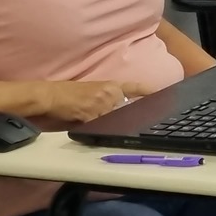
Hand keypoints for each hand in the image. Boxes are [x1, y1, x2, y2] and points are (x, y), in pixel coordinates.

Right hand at [38, 80, 152, 123]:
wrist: (51, 96)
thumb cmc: (70, 94)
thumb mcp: (94, 90)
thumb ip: (111, 98)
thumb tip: (124, 108)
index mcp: (112, 85)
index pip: (136, 88)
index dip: (150, 93)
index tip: (164, 96)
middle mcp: (111, 93)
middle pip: (128, 109)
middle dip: (129, 117)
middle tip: (130, 121)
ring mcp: (103, 104)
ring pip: (116, 119)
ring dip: (113, 125)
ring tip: (101, 123)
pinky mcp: (93, 115)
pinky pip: (103, 127)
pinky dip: (100, 130)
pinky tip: (92, 127)